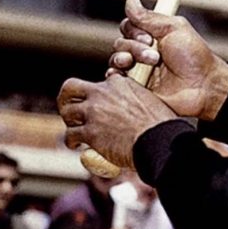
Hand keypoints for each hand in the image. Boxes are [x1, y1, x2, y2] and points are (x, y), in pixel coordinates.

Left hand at [58, 74, 178, 168]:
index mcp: (120, 82)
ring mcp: (95, 111)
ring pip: (68, 112)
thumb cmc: (161, 126)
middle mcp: (103, 92)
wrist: (160, 142)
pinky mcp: (90, 132)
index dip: (98, 94)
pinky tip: (76, 146)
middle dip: (67, 98)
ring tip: (74, 130)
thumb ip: (136, 99)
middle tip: (70, 109)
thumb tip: (132, 111)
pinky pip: (71, 135)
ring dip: (70, 121)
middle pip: (71, 87)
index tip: (100, 105)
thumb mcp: (150, 101)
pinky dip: (71, 141)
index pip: (101, 82)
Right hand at [108, 0, 227, 120]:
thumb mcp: (173, 29)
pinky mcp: (136, 89)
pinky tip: (124, 76)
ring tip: (148, 66)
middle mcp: (143, 53)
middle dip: (134, 47)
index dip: (134, 30)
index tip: (149, 37)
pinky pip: (115, 80)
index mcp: (152, 37)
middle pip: (120, 43)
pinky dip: (115, 75)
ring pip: (116, 59)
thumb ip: (148, 16)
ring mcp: (138, 71)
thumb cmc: (194, 58)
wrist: (203, 87)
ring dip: (126, 59)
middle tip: (155, 56)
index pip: (128, 27)